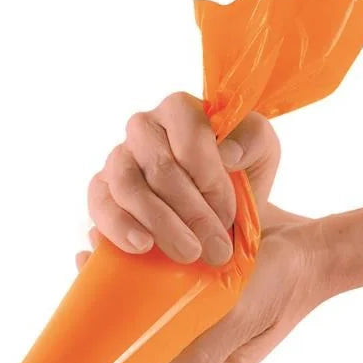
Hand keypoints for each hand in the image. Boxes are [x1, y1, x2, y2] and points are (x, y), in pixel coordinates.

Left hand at [76, 205, 329, 362]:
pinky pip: (157, 282)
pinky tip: (121, 237)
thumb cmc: (281, 287)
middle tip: (86, 264)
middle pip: (140, 335)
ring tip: (96, 246)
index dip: (111, 349)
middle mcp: (194, 346)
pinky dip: (138, 262)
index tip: (84, 319)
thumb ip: (202, 357)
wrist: (312, 246)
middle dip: (109, 306)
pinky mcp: (194, 287)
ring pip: (143, 306)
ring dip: (118, 279)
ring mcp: (193, 315)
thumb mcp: (242, 320)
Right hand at [87, 92, 279, 265]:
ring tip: (187, 253)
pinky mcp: (102, 192)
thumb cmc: (239, 177)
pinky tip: (142, 246)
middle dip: (192, 212)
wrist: (220, 216)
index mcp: (180, 110)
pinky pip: (100, 204)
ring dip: (161, 223)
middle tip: (216, 249)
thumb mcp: (261, 153)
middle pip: (159, 166)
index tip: (228, 212)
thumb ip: (254, 139)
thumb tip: (227, 152)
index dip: (209, 176)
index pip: (188, 132)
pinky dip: (119, 227)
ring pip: (127, 185)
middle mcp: (143, 128)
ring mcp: (118, 159)